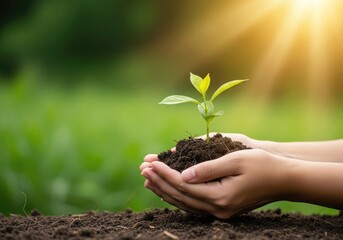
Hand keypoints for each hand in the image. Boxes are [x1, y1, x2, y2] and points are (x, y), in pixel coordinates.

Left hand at [141, 149, 292, 218]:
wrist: (284, 179)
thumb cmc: (263, 165)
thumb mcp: (236, 160)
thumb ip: (208, 169)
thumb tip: (183, 175)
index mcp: (221, 196)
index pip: (183, 185)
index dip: (164, 173)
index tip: (150, 162)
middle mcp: (218, 208)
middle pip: (180, 196)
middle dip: (160, 181)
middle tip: (142, 169)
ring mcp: (220, 211)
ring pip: (184, 203)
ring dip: (165, 190)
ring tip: (148, 180)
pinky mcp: (222, 209)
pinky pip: (193, 205)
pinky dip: (178, 197)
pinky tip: (168, 191)